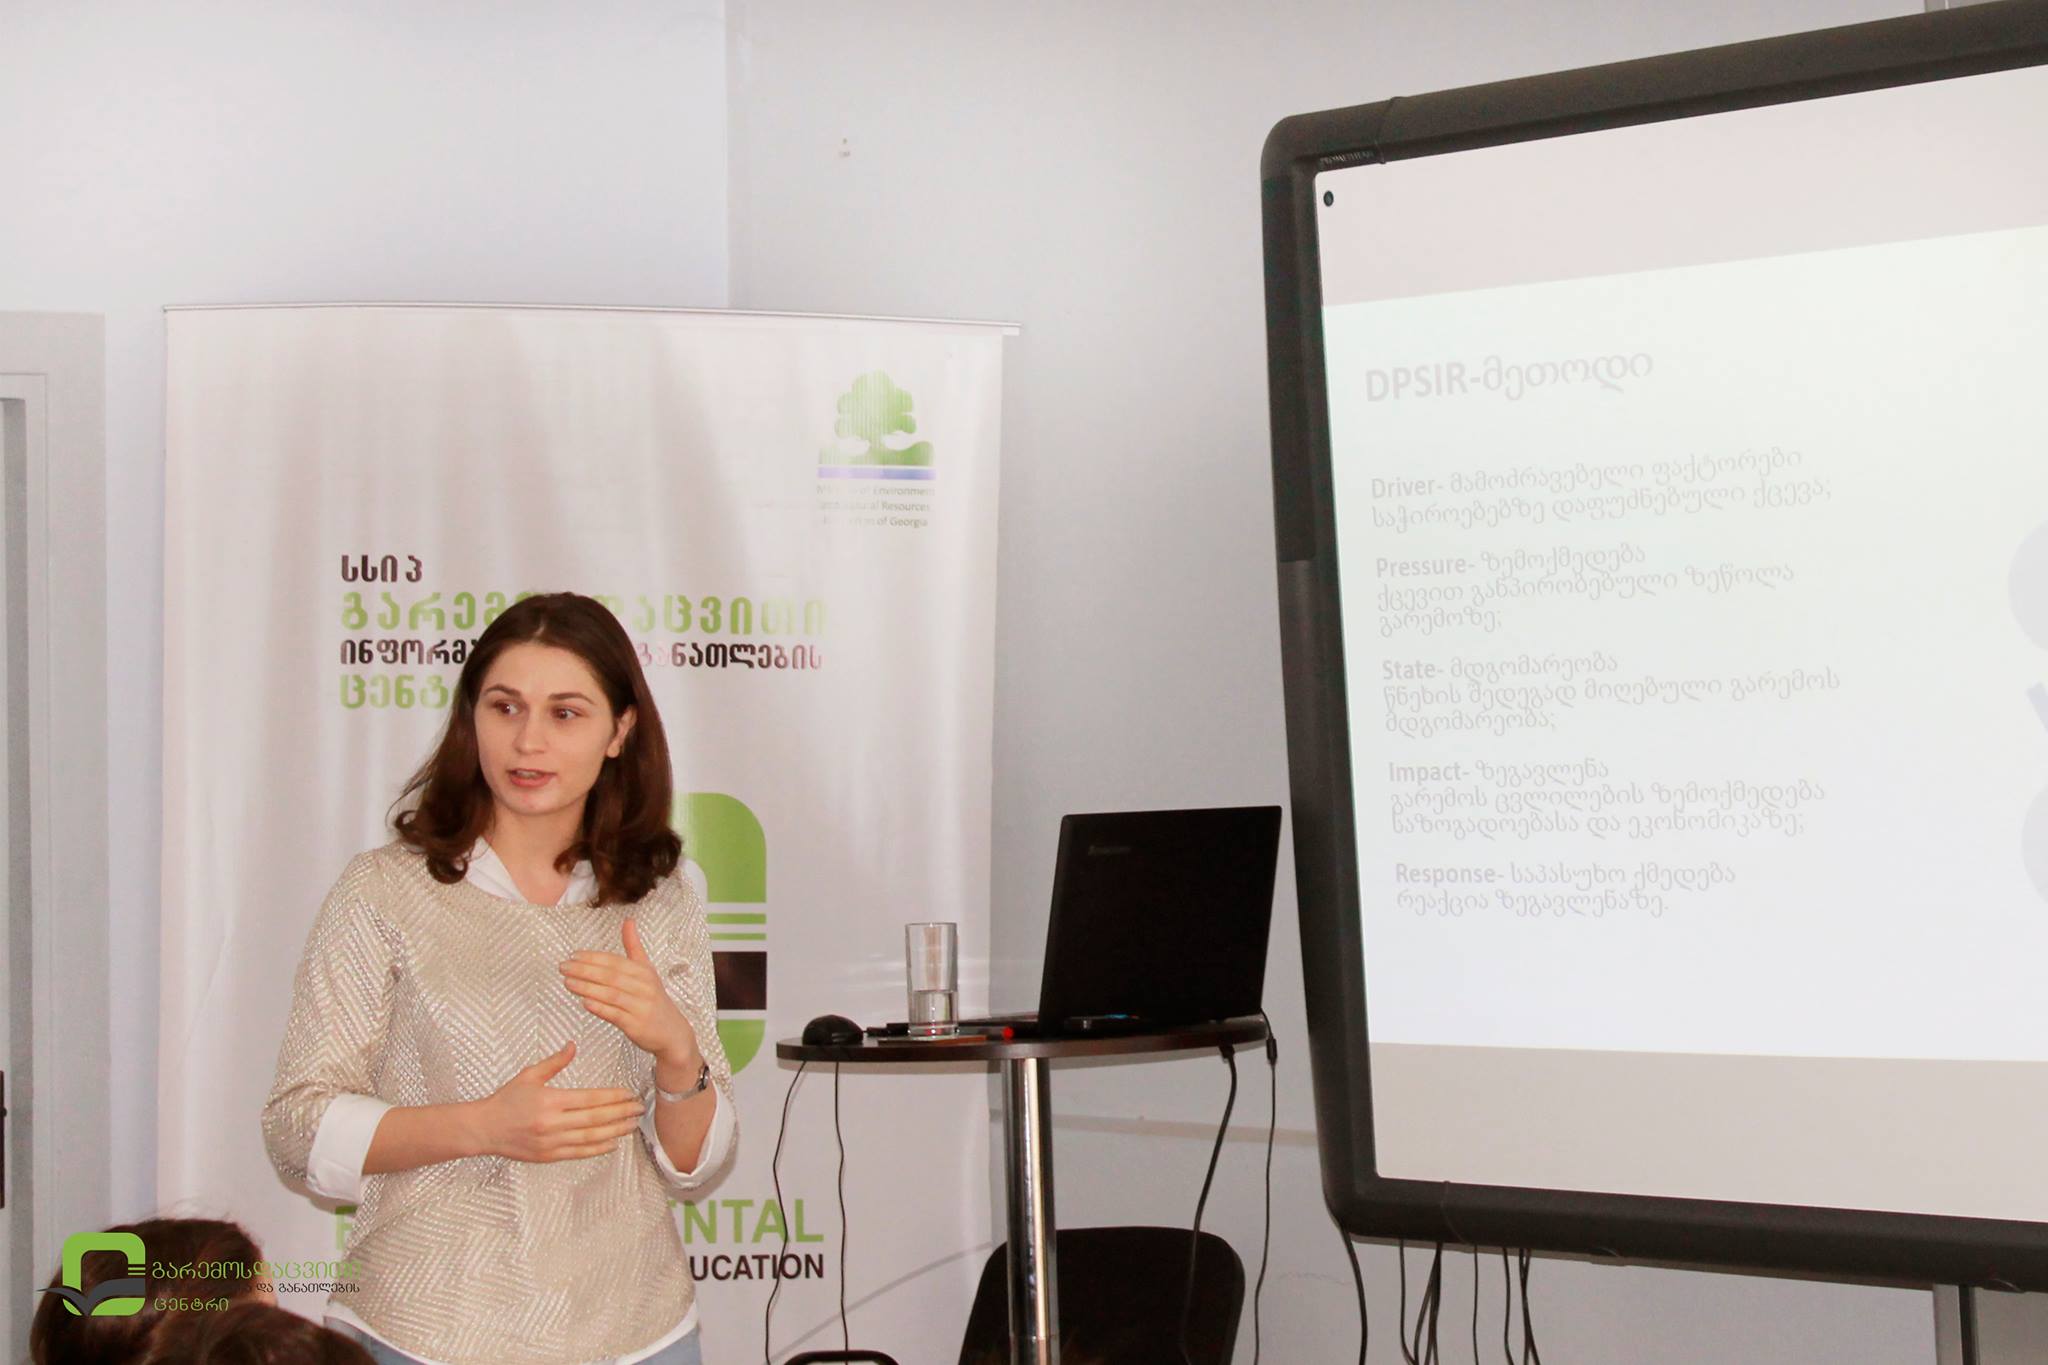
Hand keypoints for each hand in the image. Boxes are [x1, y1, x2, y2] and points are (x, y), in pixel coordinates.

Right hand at [473, 1041, 644, 1162]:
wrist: (483, 1129)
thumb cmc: (506, 1101)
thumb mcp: (529, 1075)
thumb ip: (554, 1062)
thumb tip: (573, 1045)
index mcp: (550, 1100)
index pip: (590, 1099)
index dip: (613, 1097)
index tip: (628, 1094)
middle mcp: (552, 1123)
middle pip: (595, 1119)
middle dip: (620, 1113)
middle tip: (638, 1108)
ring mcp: (551, 1142)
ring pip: (590, 1138)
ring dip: (615, 1131)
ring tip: (632, 1125)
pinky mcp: (548, 1156)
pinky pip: (578, 1153)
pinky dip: (598, 1149)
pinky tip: (613, 1143)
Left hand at [558, 919, 701, 1074]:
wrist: (672, 1032)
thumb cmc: (654, 1000)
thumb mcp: (647, 971)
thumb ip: (634, 947)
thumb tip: (628, 921)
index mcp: (644, 972)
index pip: (615, 961)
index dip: (593, 957)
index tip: (573, 955)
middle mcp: (644, 987)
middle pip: (611, 976)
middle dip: (584, 970)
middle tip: (564, 967)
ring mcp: (641, 1006)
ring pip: (610, 994)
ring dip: (587, 988)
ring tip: (567, 983)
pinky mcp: (636, 1025)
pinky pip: (615, 1015)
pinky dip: (600, 1008)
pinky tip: (585, 1003)